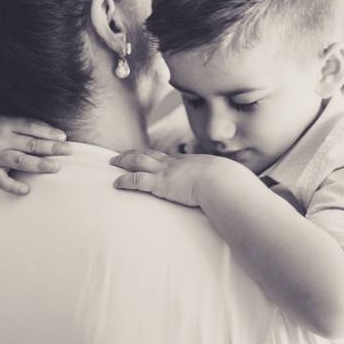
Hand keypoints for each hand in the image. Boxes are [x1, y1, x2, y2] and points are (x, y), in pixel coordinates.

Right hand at [0, 115, 72, 194]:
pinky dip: (13, 186)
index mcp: (5, 122)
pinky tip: (27, 190)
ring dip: (39, 165)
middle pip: (29, 144)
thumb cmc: (7, 131)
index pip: (30, 126)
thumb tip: (61, 137)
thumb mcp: (14, 122)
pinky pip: (1, 181)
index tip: (63, 137)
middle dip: (50, 147)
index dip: (48, 132)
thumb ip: (32, 127)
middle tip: (68, 150)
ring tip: (56, 167)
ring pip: (20, 161)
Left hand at [110, 149, 232, 206]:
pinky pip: (136, 180)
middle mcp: (173, 163)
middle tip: (119, 154)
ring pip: (138, 162)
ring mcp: (165, 172)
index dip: (151, 155)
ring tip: (112, 162)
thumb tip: (231, 189)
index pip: (164, 157)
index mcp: (186, 162)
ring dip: (123, 161)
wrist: (221, 181)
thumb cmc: (226, 183)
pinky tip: (115, 183)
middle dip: (132, 154)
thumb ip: (220, 183)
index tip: (143, 154)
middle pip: (147, 154)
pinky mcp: (160, 184)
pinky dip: (124, 181)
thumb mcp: (222, 179)